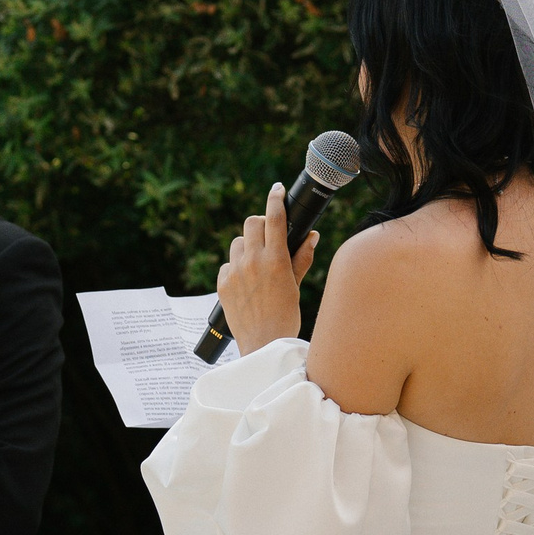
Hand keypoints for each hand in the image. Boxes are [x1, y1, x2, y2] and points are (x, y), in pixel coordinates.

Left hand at [217, 183, 319, 356]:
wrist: (263, 344)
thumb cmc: (285, 316)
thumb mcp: (296, 285)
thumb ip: (301, 258)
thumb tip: (311, 236)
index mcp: (275, 260)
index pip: (274, 218)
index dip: (275, 199)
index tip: (276, 190)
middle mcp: (252, 262)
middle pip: (251, 223)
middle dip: (261, 225)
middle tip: (268, 236)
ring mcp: (235, 272)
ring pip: (237, 242)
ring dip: (247, 246)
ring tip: (257, 263)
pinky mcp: (222, 283)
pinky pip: (227, 264)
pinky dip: (236, 267)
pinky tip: (246, 282)